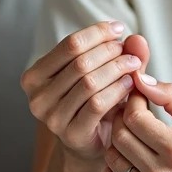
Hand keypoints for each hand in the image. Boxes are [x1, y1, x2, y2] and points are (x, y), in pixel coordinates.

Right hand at [19, 22, 150, 171]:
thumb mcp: (102, 72)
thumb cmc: (95, 101)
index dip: (97, 33)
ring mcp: (51, 118)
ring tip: (134, 65)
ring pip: (89, 82)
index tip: (119, 29)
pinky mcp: (70, 134)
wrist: (92, 143)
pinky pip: (97, 104)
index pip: (69, 44)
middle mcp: (37, 97)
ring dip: (116, 69)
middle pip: (79, 62)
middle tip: (131, 52)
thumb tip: (136, 38)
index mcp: (35, 76)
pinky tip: (131, 84)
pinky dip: (118, 90)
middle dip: (110, 52)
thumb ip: (119, 54)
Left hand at [101, 73, 171, 171]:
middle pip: (120, 135)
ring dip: (117, 139)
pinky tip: (132, 155)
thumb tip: (142, 80)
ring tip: (134, 133)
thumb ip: (171, 96)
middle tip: (133, 111)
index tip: (139, 96)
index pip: (135, 117)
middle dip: (122, 117)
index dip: (133, 101)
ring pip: (111, 155)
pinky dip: (115, 163)